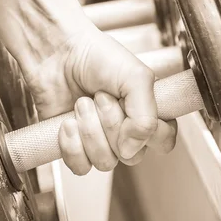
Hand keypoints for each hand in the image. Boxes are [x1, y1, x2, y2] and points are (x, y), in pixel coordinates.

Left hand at [23, 23, 177, 174]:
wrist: (57, 54)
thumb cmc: (97, 57)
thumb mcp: (136, 77)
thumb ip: (146, 116)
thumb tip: (131, 149)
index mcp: (149, 114)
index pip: (163, 142)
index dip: (148, 132)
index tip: (130, 107)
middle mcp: (127, 131)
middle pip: (132, 156)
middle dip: (111, 124)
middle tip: (100, 96)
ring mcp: (101, 142)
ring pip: (105, 162)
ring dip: (90, 130)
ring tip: (81, 103)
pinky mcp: (75, 148)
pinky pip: (80, 166)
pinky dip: (71, 144)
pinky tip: (67, 122)